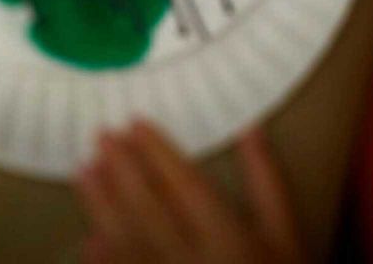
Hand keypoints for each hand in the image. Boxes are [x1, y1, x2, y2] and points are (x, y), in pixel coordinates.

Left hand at [75, 120, 301, 263]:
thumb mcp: (288, 237)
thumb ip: (266, 182)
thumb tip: (249, 129)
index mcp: (229, 239)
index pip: (185, 186)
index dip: (158, 152)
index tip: (135, 123)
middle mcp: (194, 262)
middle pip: (148, 210)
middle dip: (122, 170)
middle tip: (101, 136)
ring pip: (128, 244)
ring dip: (102, 208)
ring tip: (84, 172)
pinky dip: (104, 262)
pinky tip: (89, 241)